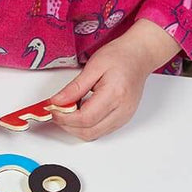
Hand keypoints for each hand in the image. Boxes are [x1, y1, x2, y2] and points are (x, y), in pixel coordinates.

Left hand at [49, 20, 180, 140]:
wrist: (139, 56)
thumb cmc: (120, 56)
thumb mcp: (93, 66)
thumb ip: (74, 87)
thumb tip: (57, 101)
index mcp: (115, 95)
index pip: (85, 118)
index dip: (64, 118)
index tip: (52, 110)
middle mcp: (122, 110)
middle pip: (89, 131)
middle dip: (67, 125)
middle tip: (56, 111)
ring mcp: (124, 117)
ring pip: (94, 134)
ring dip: (75, 127)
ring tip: (67, 110)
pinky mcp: (122, 119)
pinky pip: (100, 130)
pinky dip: (85, 125)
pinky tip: (79, 111)